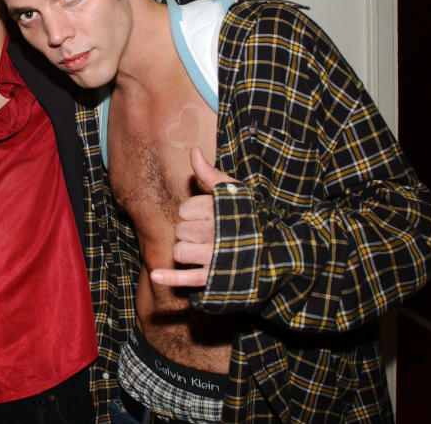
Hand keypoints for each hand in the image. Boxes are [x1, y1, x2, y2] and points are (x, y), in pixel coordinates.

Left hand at [149, 148, 237, 287]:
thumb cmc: (249, 216)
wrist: (275, 250)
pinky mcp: (214, 279)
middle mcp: (218, 234)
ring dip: (186, 251)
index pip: (184, 210)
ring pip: (180, 252)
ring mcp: (216, 258)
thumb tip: (193, 151)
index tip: (206, 215)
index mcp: (221, 211)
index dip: (191, 212)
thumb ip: (210, 173)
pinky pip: (187, 278)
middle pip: (181, 231)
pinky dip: (170, 278)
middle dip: (189, 231)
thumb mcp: (233, 191)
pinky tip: (156, 275)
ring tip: (202, 249)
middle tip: (207, 233)